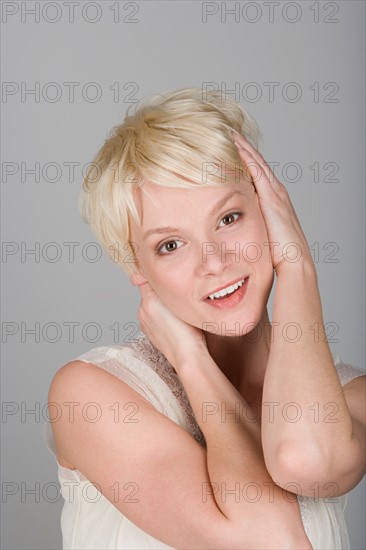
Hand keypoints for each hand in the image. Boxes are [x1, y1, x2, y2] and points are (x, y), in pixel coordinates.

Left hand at [136, 281, 207, 367]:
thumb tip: (153, 278)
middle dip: (160, 293)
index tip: (165, 277)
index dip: (156, 276)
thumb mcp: (178, 302)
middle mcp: (141, 311)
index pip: (144, 278)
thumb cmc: (187, 330)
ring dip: (160, 305)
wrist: (186, 355)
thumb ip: (164, 288)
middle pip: (149, 292)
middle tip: (176, 296)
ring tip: (175, 312)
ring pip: (151, 305)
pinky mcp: (148, 333)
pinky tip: (172, 323)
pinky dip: (160, 317)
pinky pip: (153, 318)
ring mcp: (144, 323)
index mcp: (147, 301)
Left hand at [233, 132, 314, 275]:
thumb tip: (235, 225)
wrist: (294, 260)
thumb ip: (252, 223)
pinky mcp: (272, 198)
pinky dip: (248, 158)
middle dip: (244, 148)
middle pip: (258, 163)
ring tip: (231, 134)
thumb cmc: (278, 253)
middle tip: (230, 133)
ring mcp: (276, 193)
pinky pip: (258, 172)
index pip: (257, 174)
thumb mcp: (263, 233)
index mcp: (274, 200)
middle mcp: (276, 192)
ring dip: (244, 148)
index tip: (232, 148)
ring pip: (257, 164)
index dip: (246, 159)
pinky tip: (237, 147)